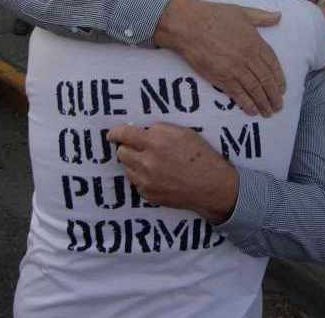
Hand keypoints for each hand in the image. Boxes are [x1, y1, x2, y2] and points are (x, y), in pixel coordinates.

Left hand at [109, 124, 238, 221]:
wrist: (212, 186)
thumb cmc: (201, 156)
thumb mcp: (183, 133)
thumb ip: (159, 130)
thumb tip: (141, 131)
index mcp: (156, 141)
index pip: (124, 134)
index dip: (115, 133)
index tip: (113, 134)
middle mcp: (147, 161)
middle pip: (122, 152)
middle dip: (127, 148)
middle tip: (138, 148)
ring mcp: (146, 180)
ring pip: (127, 168)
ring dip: (134, 163)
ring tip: (151, 163)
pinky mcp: (148, 194)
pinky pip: (136, 182)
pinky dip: (142, 178)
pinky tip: (158, 176)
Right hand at [153, 0, 284, 117]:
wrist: (189, 25)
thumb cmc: (214, 15)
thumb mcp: (242, 12)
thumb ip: (262, 17)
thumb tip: (279, 16)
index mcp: (255, 42)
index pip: (273, 64)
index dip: (279, 78)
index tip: (282, 89)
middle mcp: (248, 58)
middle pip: (266, 80)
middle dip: (274, 95)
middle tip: (278, 106)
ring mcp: (236, 69)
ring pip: (255, 90)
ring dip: (263, 103)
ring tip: (268, 112)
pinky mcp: (221, 78)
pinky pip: (238, 94)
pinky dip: (247, 104)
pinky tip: (252, 111)